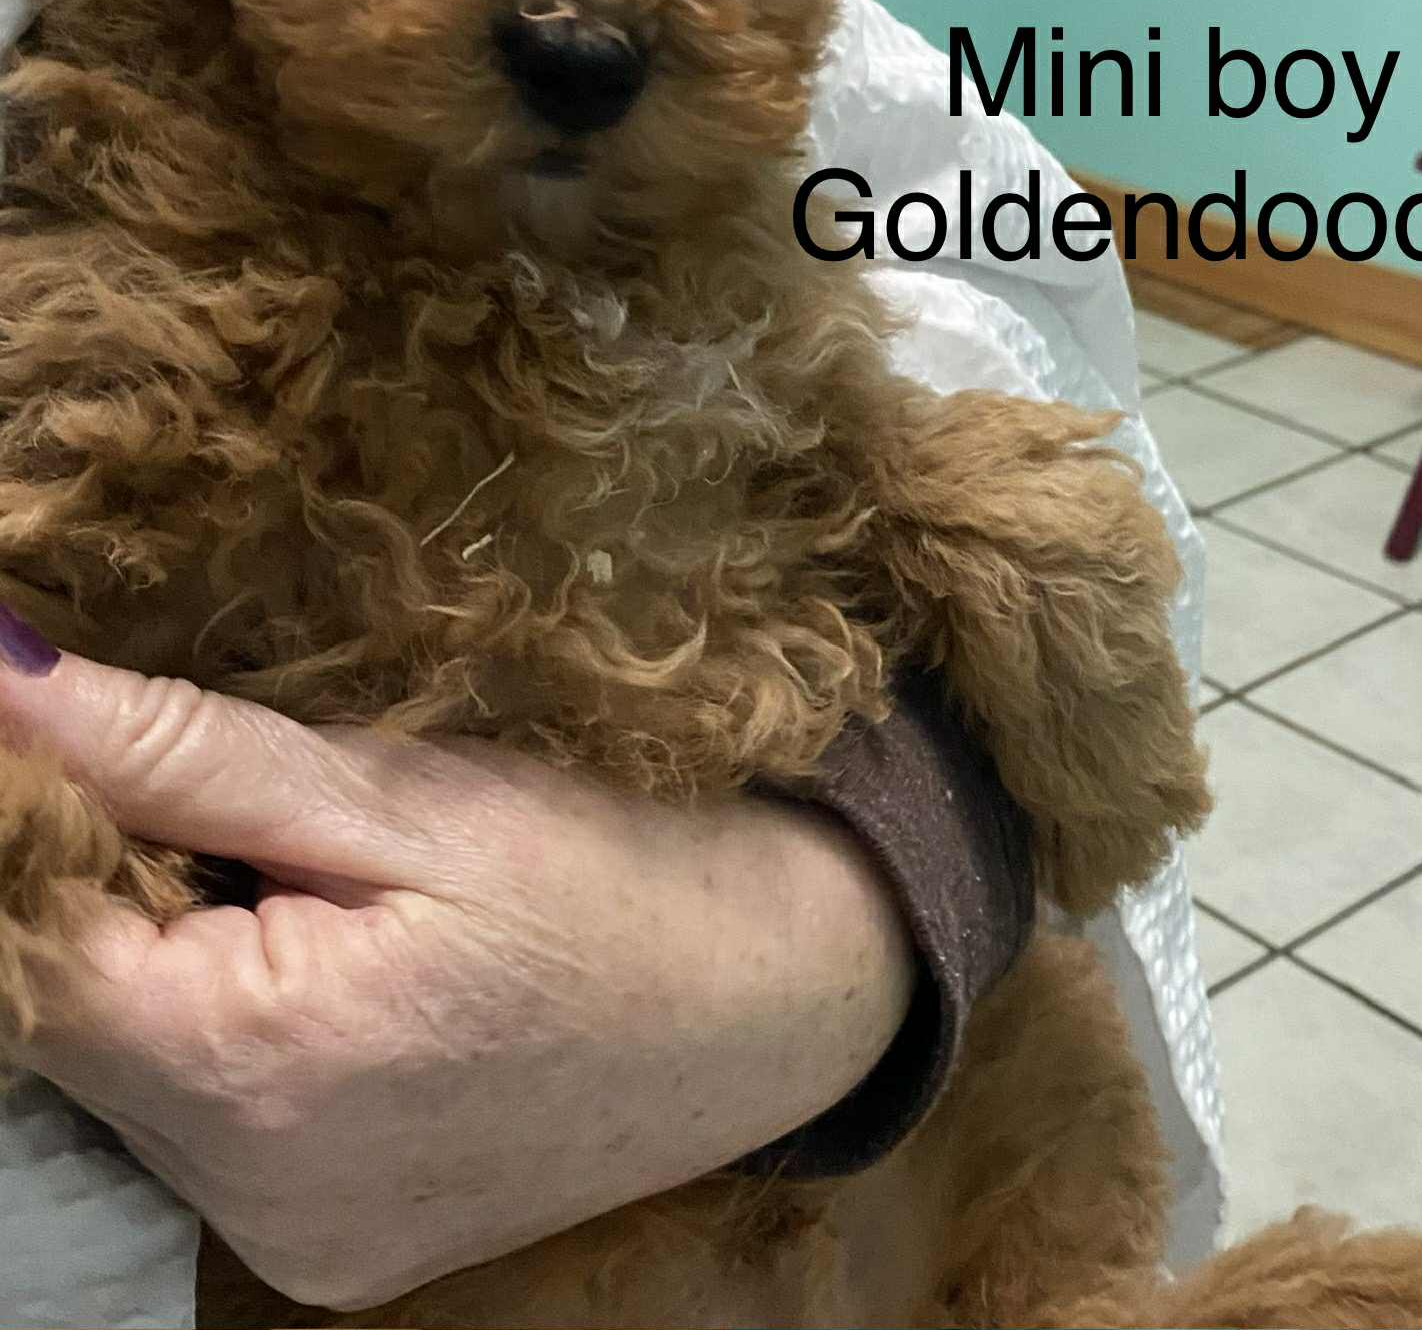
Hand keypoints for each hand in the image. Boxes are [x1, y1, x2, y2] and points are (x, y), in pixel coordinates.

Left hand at [0, 646, 913, 1308]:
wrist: (781, 996)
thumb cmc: (616, 867)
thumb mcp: (406, 791)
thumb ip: (183, 751)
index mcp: (262, 1074)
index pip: (31, 951)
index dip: (37, 828)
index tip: (84, 733)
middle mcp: (254, 1199)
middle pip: (72, 1026)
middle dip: (108, 891)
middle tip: (222, 795)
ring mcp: (295, 1243)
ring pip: (127, 1082)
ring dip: (160, 966)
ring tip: (289, 877)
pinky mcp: (333, 1255)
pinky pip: (203, 1135)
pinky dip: (218, 1037)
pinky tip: (317, 962)